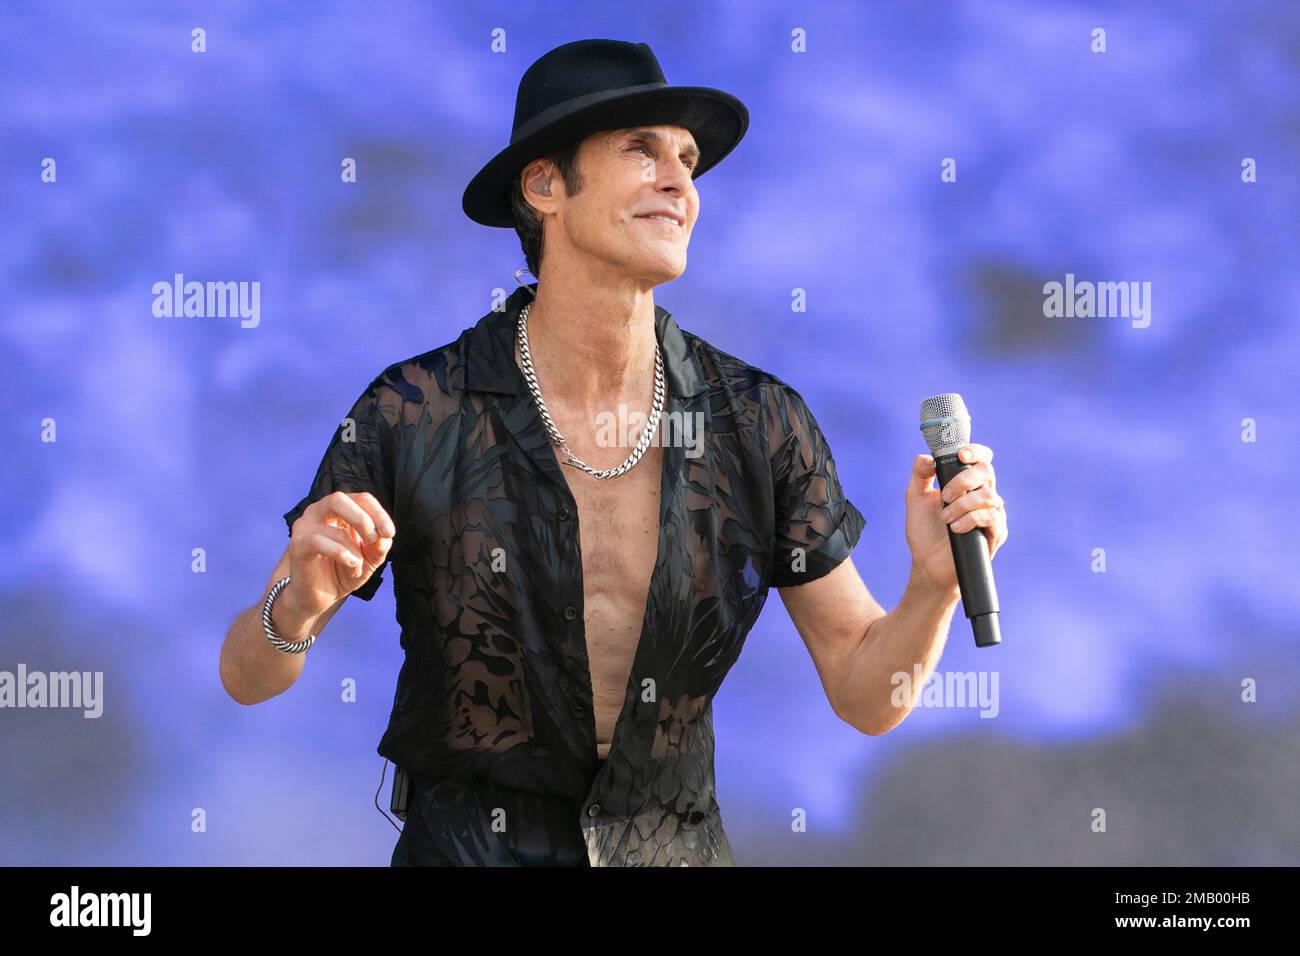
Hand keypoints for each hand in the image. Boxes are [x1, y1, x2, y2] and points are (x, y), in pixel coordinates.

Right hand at [285, 491, 394, 615]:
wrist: (319, 597)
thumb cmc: (344, 571)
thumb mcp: (371, 558)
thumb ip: (380, 545)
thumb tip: (384, 535)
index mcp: (338, 510)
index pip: (361, 499)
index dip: (378, 513)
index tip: (389, 533)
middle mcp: (318, 512)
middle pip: (339, 498)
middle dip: (362, 519)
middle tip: (373, 539)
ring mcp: (305, 527)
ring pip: (335, 530)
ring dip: (354, 551)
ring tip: (357, 566)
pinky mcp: (298, 545)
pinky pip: (319, 542)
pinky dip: (341, 555)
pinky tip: (350, 567)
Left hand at [904, 444, 1007, 595]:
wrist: (928, 564)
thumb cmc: (924, 531)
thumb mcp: (915, 499)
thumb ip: (920, 474)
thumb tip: (929, 457)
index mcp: (966, 484)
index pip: (980, 459)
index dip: (975, 451)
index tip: (961, 456)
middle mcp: (982, 495)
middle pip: (987, 471)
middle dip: (963, 480)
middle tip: (945, 497)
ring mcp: (992, 513)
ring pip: (988, 495)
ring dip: (962, 505)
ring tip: (945, 519)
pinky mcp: (996, 532)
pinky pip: (991, 516)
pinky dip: (970, 520)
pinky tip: (956, 529)